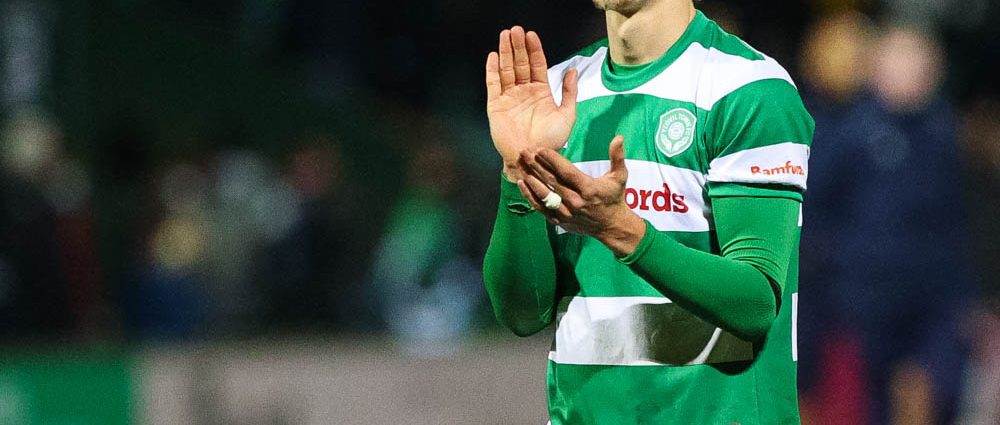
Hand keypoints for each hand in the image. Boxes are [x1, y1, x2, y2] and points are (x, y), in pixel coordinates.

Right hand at [486, 26, 578, 179]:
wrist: (533, 159)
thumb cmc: (551, 142)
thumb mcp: (567, 115)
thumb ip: (569, 92)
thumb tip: (572, 71)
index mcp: (540, 93)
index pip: (537, 65)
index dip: (534, 50)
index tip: (532, 35)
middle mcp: (524, 93)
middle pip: (520, 63)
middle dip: (518, 46)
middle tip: (516, 30)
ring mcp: (509, 98)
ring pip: (506, 70)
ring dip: (505, 53)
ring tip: (505, 36)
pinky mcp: (496, 106)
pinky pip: (493, 85)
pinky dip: (492, 71)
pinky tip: (492, 56)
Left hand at [516, 136, 646, 256]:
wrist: (611, 226)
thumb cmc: (614, 197)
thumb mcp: (620, 176)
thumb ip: (617, 156)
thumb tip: (619, 137)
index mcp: (589, 189)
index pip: (566, 172)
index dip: (552, 160)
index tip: (540, 149)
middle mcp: (576, 201)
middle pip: (551, 181)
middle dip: (536, 165)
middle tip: (524, 152)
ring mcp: (566, 213)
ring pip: (543, 194)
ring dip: (530, 178)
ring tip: (520, 165)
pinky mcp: (559, 221)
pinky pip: (541, 207)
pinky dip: (530, 196)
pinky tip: (521, 183)